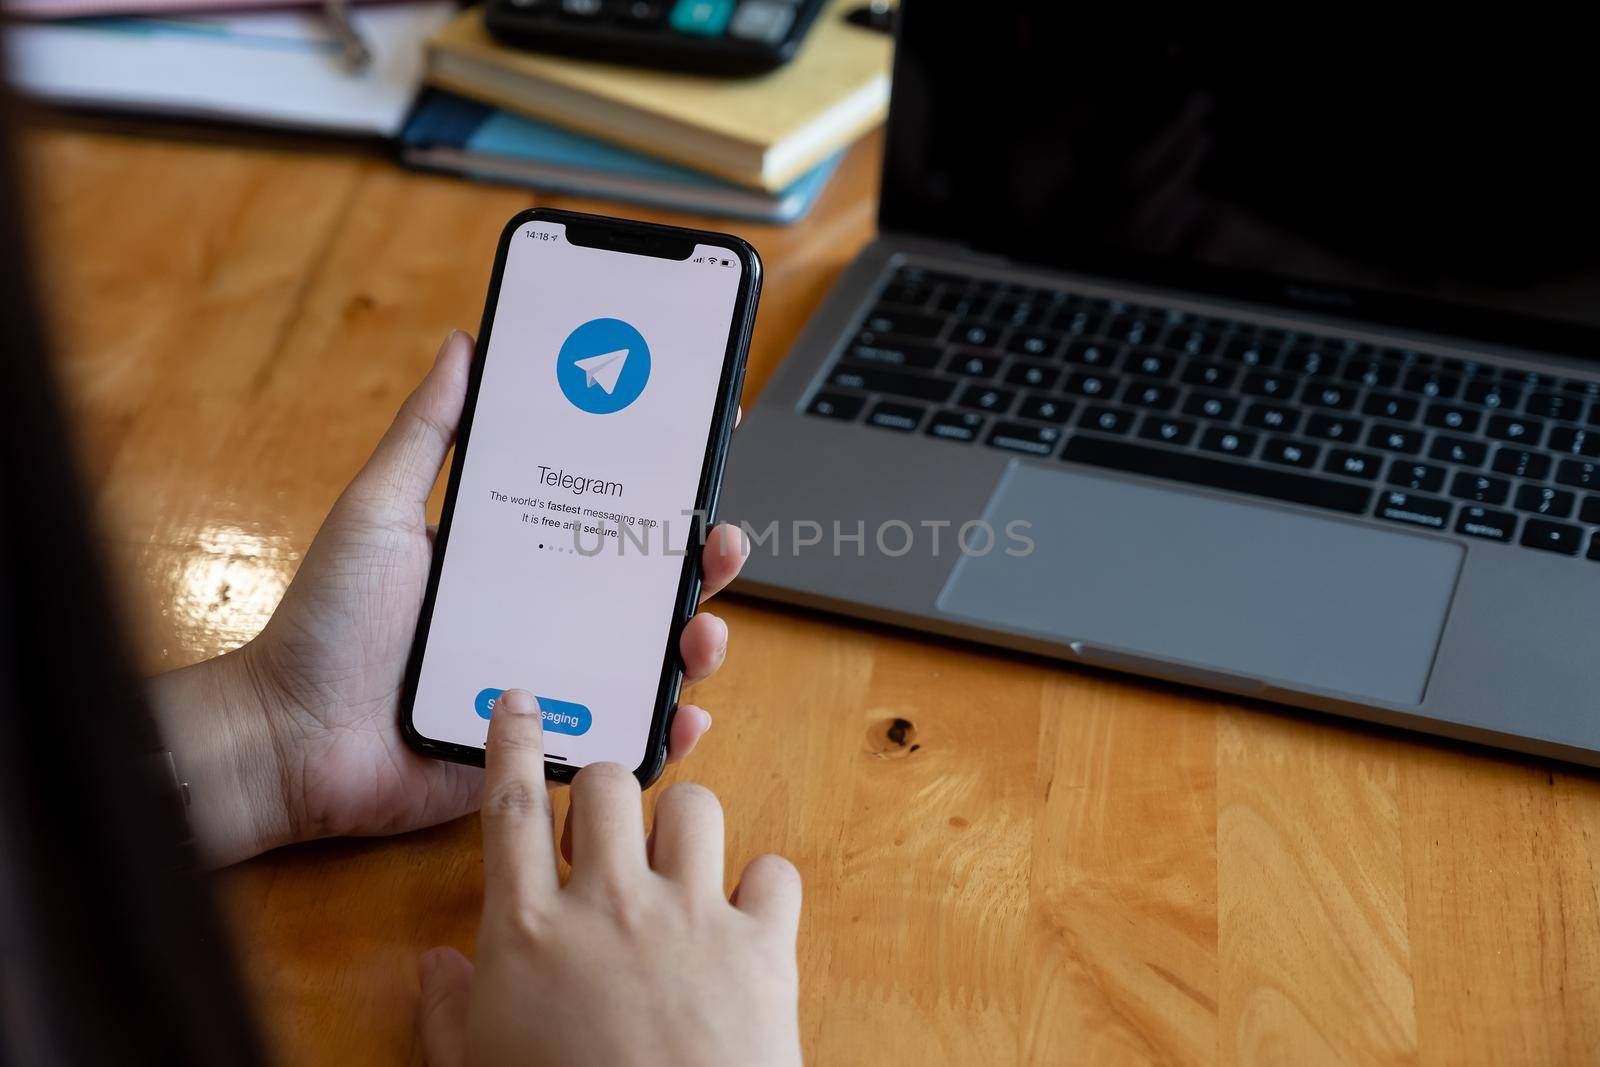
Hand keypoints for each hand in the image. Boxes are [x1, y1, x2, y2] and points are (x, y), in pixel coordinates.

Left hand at [149, 332, 748, 865]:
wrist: (290, 739)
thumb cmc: (326, 623)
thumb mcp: (378, 510)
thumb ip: (426, 432)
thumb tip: (463, 344)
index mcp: (516, 554)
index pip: (606, 509)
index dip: (661, 481)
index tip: (705, 436)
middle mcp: (545, 613)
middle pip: (648, 582)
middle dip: (702, 560)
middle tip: (719, 539)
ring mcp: (552, 680)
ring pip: (650, 658)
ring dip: (695, 641)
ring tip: (701, 632)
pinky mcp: (546, 745)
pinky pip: (623, 737)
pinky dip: (665, 730)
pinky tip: (683, 716)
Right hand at [416, 689, 802, 1066]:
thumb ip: (448, 1012)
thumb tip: (435, 968)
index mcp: (527, 932)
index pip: (509, 807)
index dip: (511, 742)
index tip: (519, 704)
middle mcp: (608, 905)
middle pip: (605, 782)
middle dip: (606, 790)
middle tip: (607, 832)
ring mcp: (689, 916)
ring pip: (693, 804)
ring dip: (683, 825)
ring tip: (676, 866)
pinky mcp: (762, 943)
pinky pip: (773, 870)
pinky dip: (762, 888)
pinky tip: (744, 917)